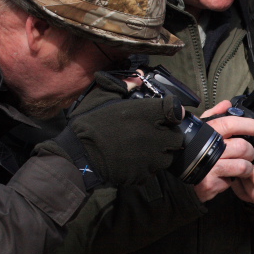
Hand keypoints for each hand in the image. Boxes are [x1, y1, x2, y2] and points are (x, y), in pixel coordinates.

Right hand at [36, 71, 183, 187]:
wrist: (77, 155)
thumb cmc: (88, 123)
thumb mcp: (101, 97)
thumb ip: (122, 86)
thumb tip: (138, 78)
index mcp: (146, 114)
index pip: (176, 110)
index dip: (173, 112)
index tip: (168, 114)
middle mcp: (153, 136)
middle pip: (177, 138)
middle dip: (170, 136)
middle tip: (156, 135)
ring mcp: (150, 158)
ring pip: (167, 158)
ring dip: (160, 154)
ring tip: (145, 151)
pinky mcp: (143, 175)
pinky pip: (153, 173)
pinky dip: (146, 169)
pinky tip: (134, 163)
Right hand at [193, 102, 253, 211]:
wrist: (178, 170)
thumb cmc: (195, 148)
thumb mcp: (202, 128)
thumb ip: (215, 115)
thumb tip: (227, 104)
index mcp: (207, 132)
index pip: (230, 124)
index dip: (249, 125)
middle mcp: (207, 148)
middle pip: (242, 147)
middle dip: (250, 151)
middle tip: (249, 154)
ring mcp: (209, 167)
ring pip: (242, 165)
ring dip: (247, 167)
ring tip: (243, 166)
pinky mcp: (209, 183)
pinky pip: (234, 180)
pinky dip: (235, 179)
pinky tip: (231, 176)